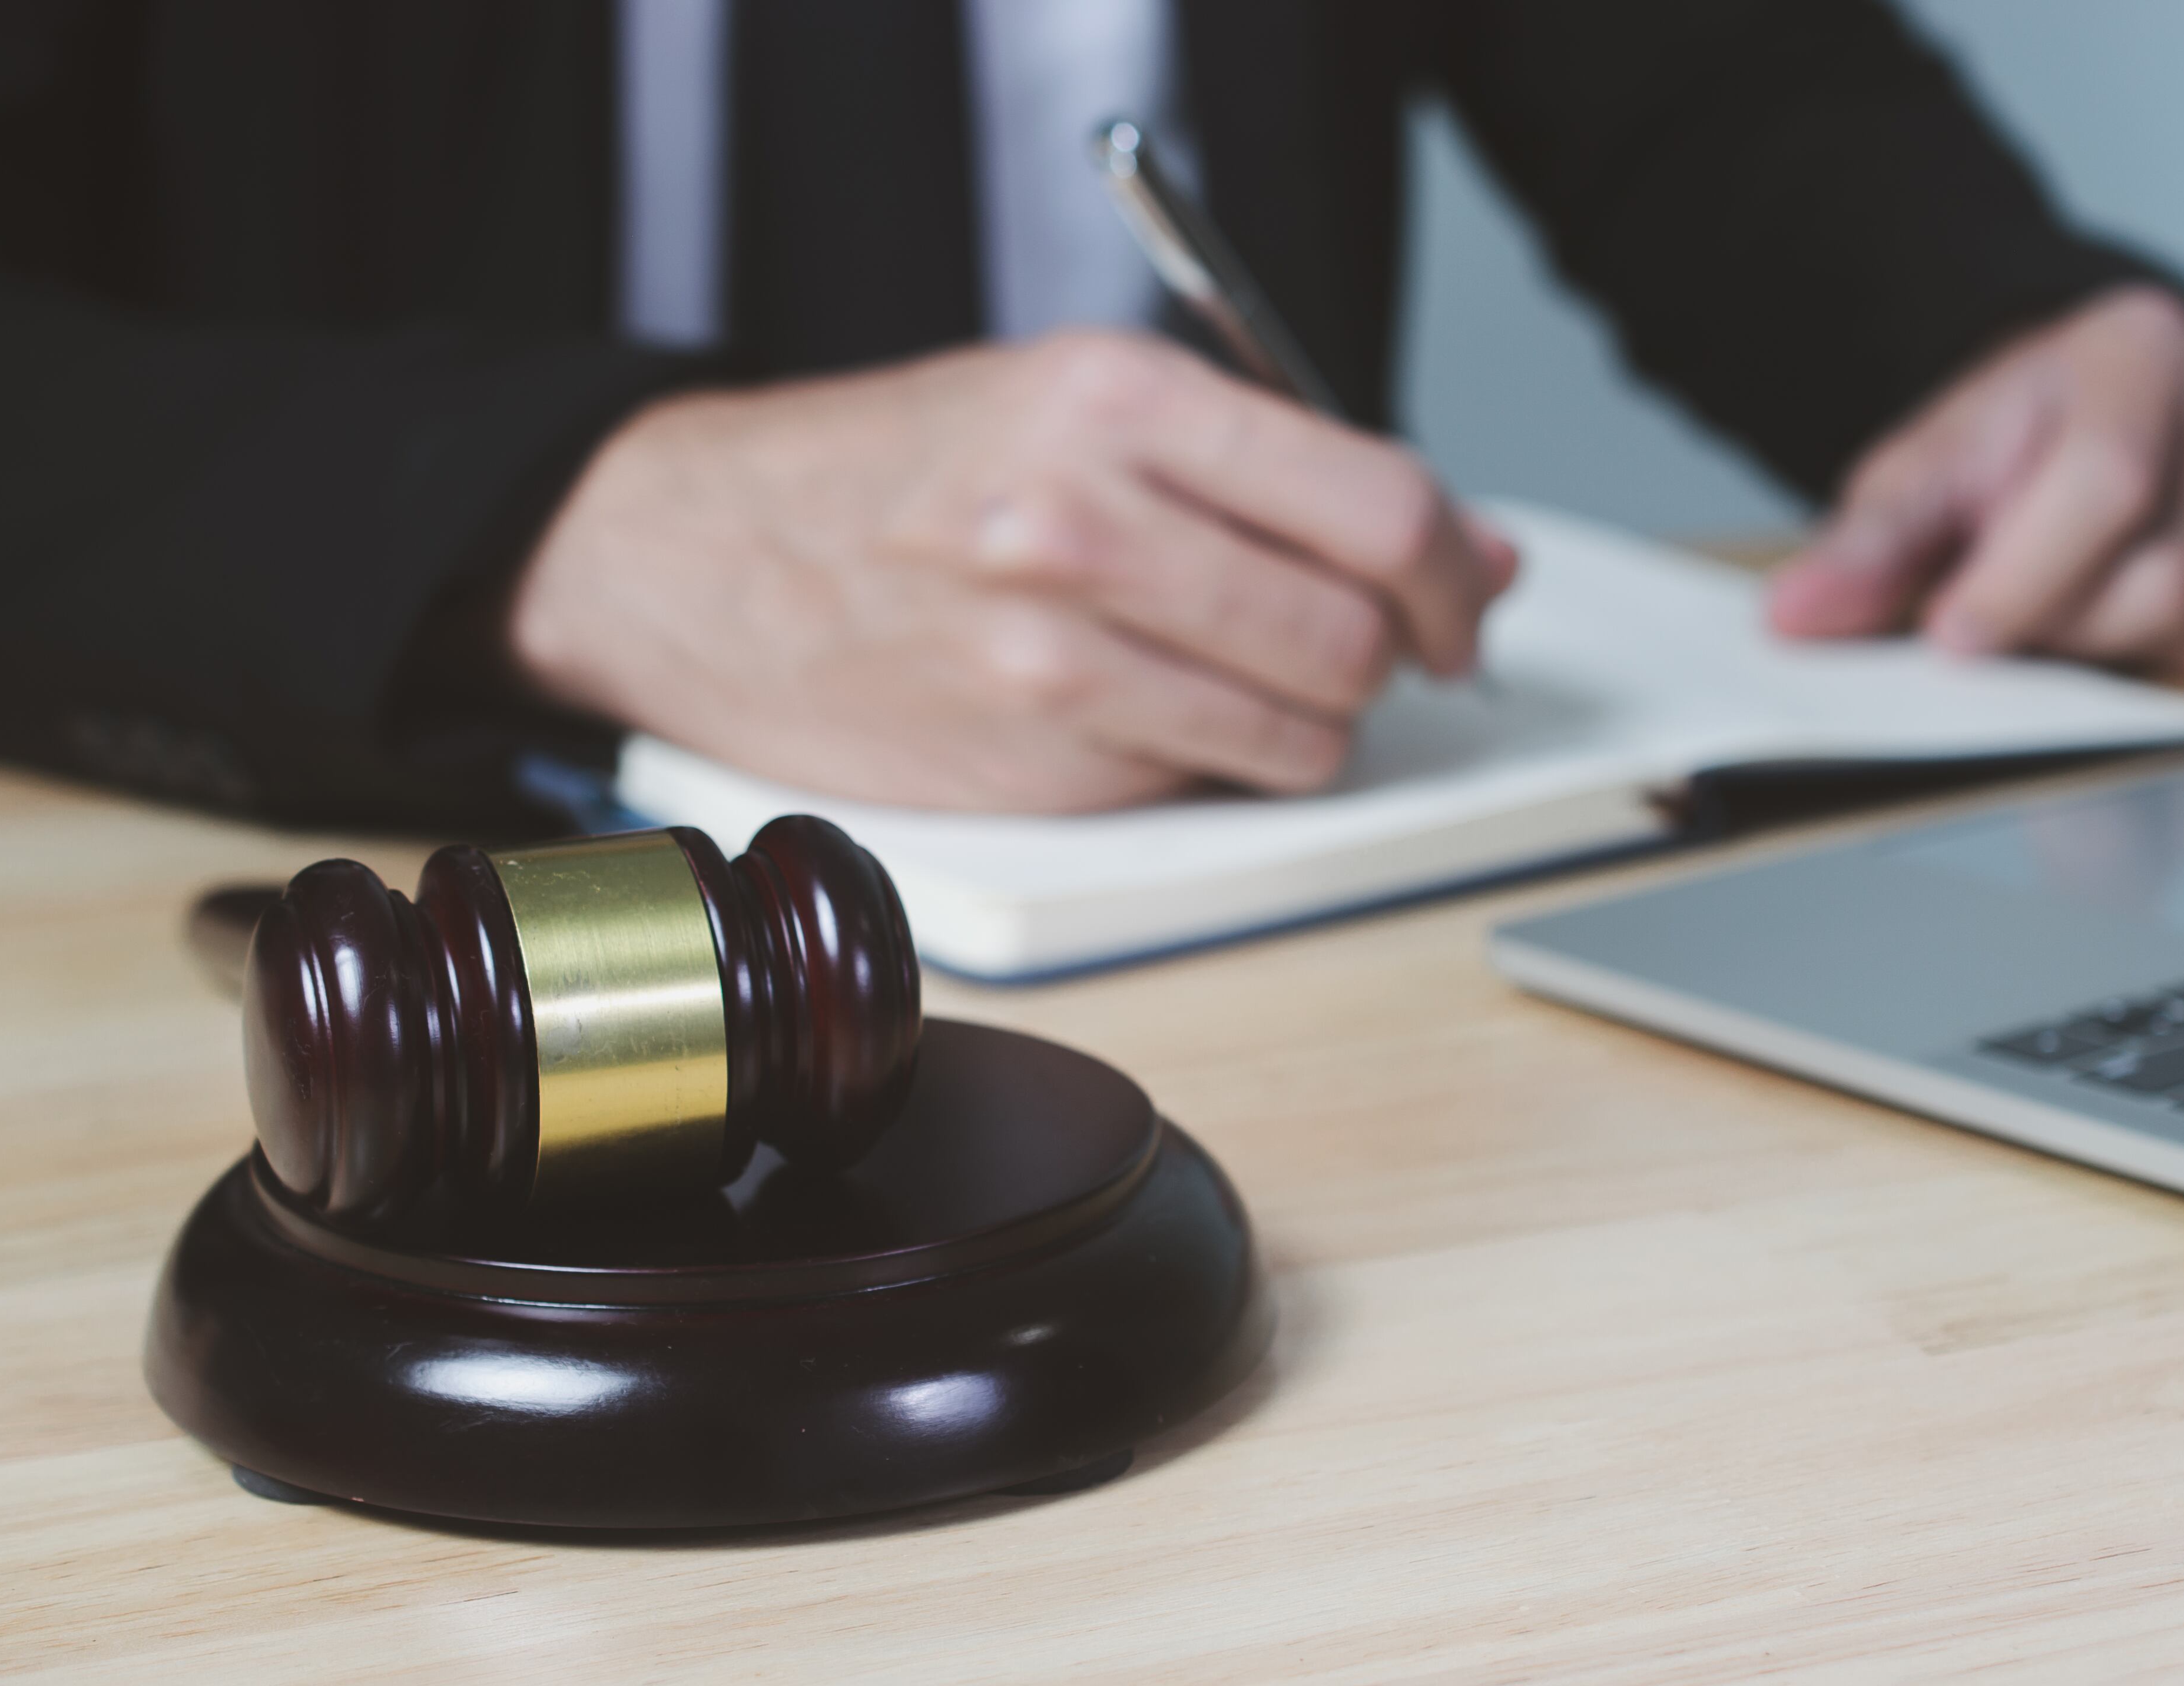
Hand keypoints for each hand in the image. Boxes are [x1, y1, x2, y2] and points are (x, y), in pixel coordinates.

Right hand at [510, 330, 1516, 812]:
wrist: (708, 557)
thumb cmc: (909, 473)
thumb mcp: (1085, 403)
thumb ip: (1284, 469)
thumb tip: (1475, 555)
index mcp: (1117, 401)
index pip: (1377, 504)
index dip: (1452, 571)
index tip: (1460, 601)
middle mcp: (1084, 522)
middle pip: (1352, 635)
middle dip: (1384, 656)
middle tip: (1357, 647)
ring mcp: (1052, 656)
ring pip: (1301, 734)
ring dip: (1304, 723)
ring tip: (1233, 677)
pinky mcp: (1034, 766)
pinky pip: (1205, 787)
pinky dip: (1210, 764)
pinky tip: (1144, 711)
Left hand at [1766, 286, 2183, 680]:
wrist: (2104, 405)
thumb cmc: (2020, 440)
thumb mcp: (1925, 471)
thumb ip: (1867, 545)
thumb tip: (1798, 616)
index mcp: (2139, 347)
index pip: (2107, 486)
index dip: (2023, 586)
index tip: (1957, 633)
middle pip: (2165, 586)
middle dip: (2071, 631)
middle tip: (2023, 605)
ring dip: (2137, 649)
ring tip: (2094, 591)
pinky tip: (2167, 594)